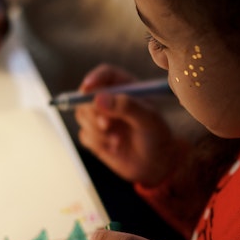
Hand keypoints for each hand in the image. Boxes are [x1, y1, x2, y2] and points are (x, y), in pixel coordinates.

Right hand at [75, 64, 179, 186]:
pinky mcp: (95, 136)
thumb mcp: (148, 119)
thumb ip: (126, 106)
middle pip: (87, 95)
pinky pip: (84, 135)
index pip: (106, 75)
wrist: (156, 164)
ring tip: (118, 141)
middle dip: (93, 111)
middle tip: (106, 125)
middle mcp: (111, 100)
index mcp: (126, 88)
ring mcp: (101, 118)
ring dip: (96, 130)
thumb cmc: (157, 137)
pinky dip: (97, 143)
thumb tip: (98, 99)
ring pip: (82, 115)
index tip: (87, 89)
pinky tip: (115, 148)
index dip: (95, 79)